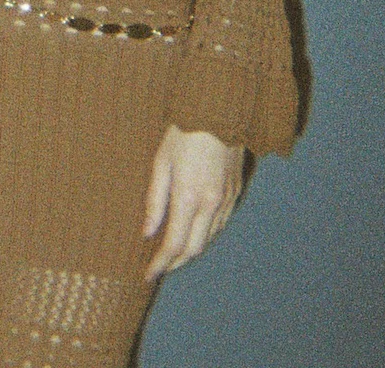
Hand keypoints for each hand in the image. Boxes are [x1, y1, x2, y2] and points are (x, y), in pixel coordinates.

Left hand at [141, 123, 243, 281]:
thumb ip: (155, 200)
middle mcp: (211, 204)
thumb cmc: (184, 132)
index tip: (149, 275)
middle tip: (160, 267)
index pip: (175, 245)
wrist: (219, 110)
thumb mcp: (161, 161)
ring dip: (192, 250)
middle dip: (176, 262)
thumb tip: (148, 232)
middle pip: (194, 248)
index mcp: (189, 197)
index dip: (161, 264)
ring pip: (210, 238)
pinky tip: (195, 231)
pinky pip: (221, 223)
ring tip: (174, 252)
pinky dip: (207, 235)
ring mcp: (226, 199)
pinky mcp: (235, 191)